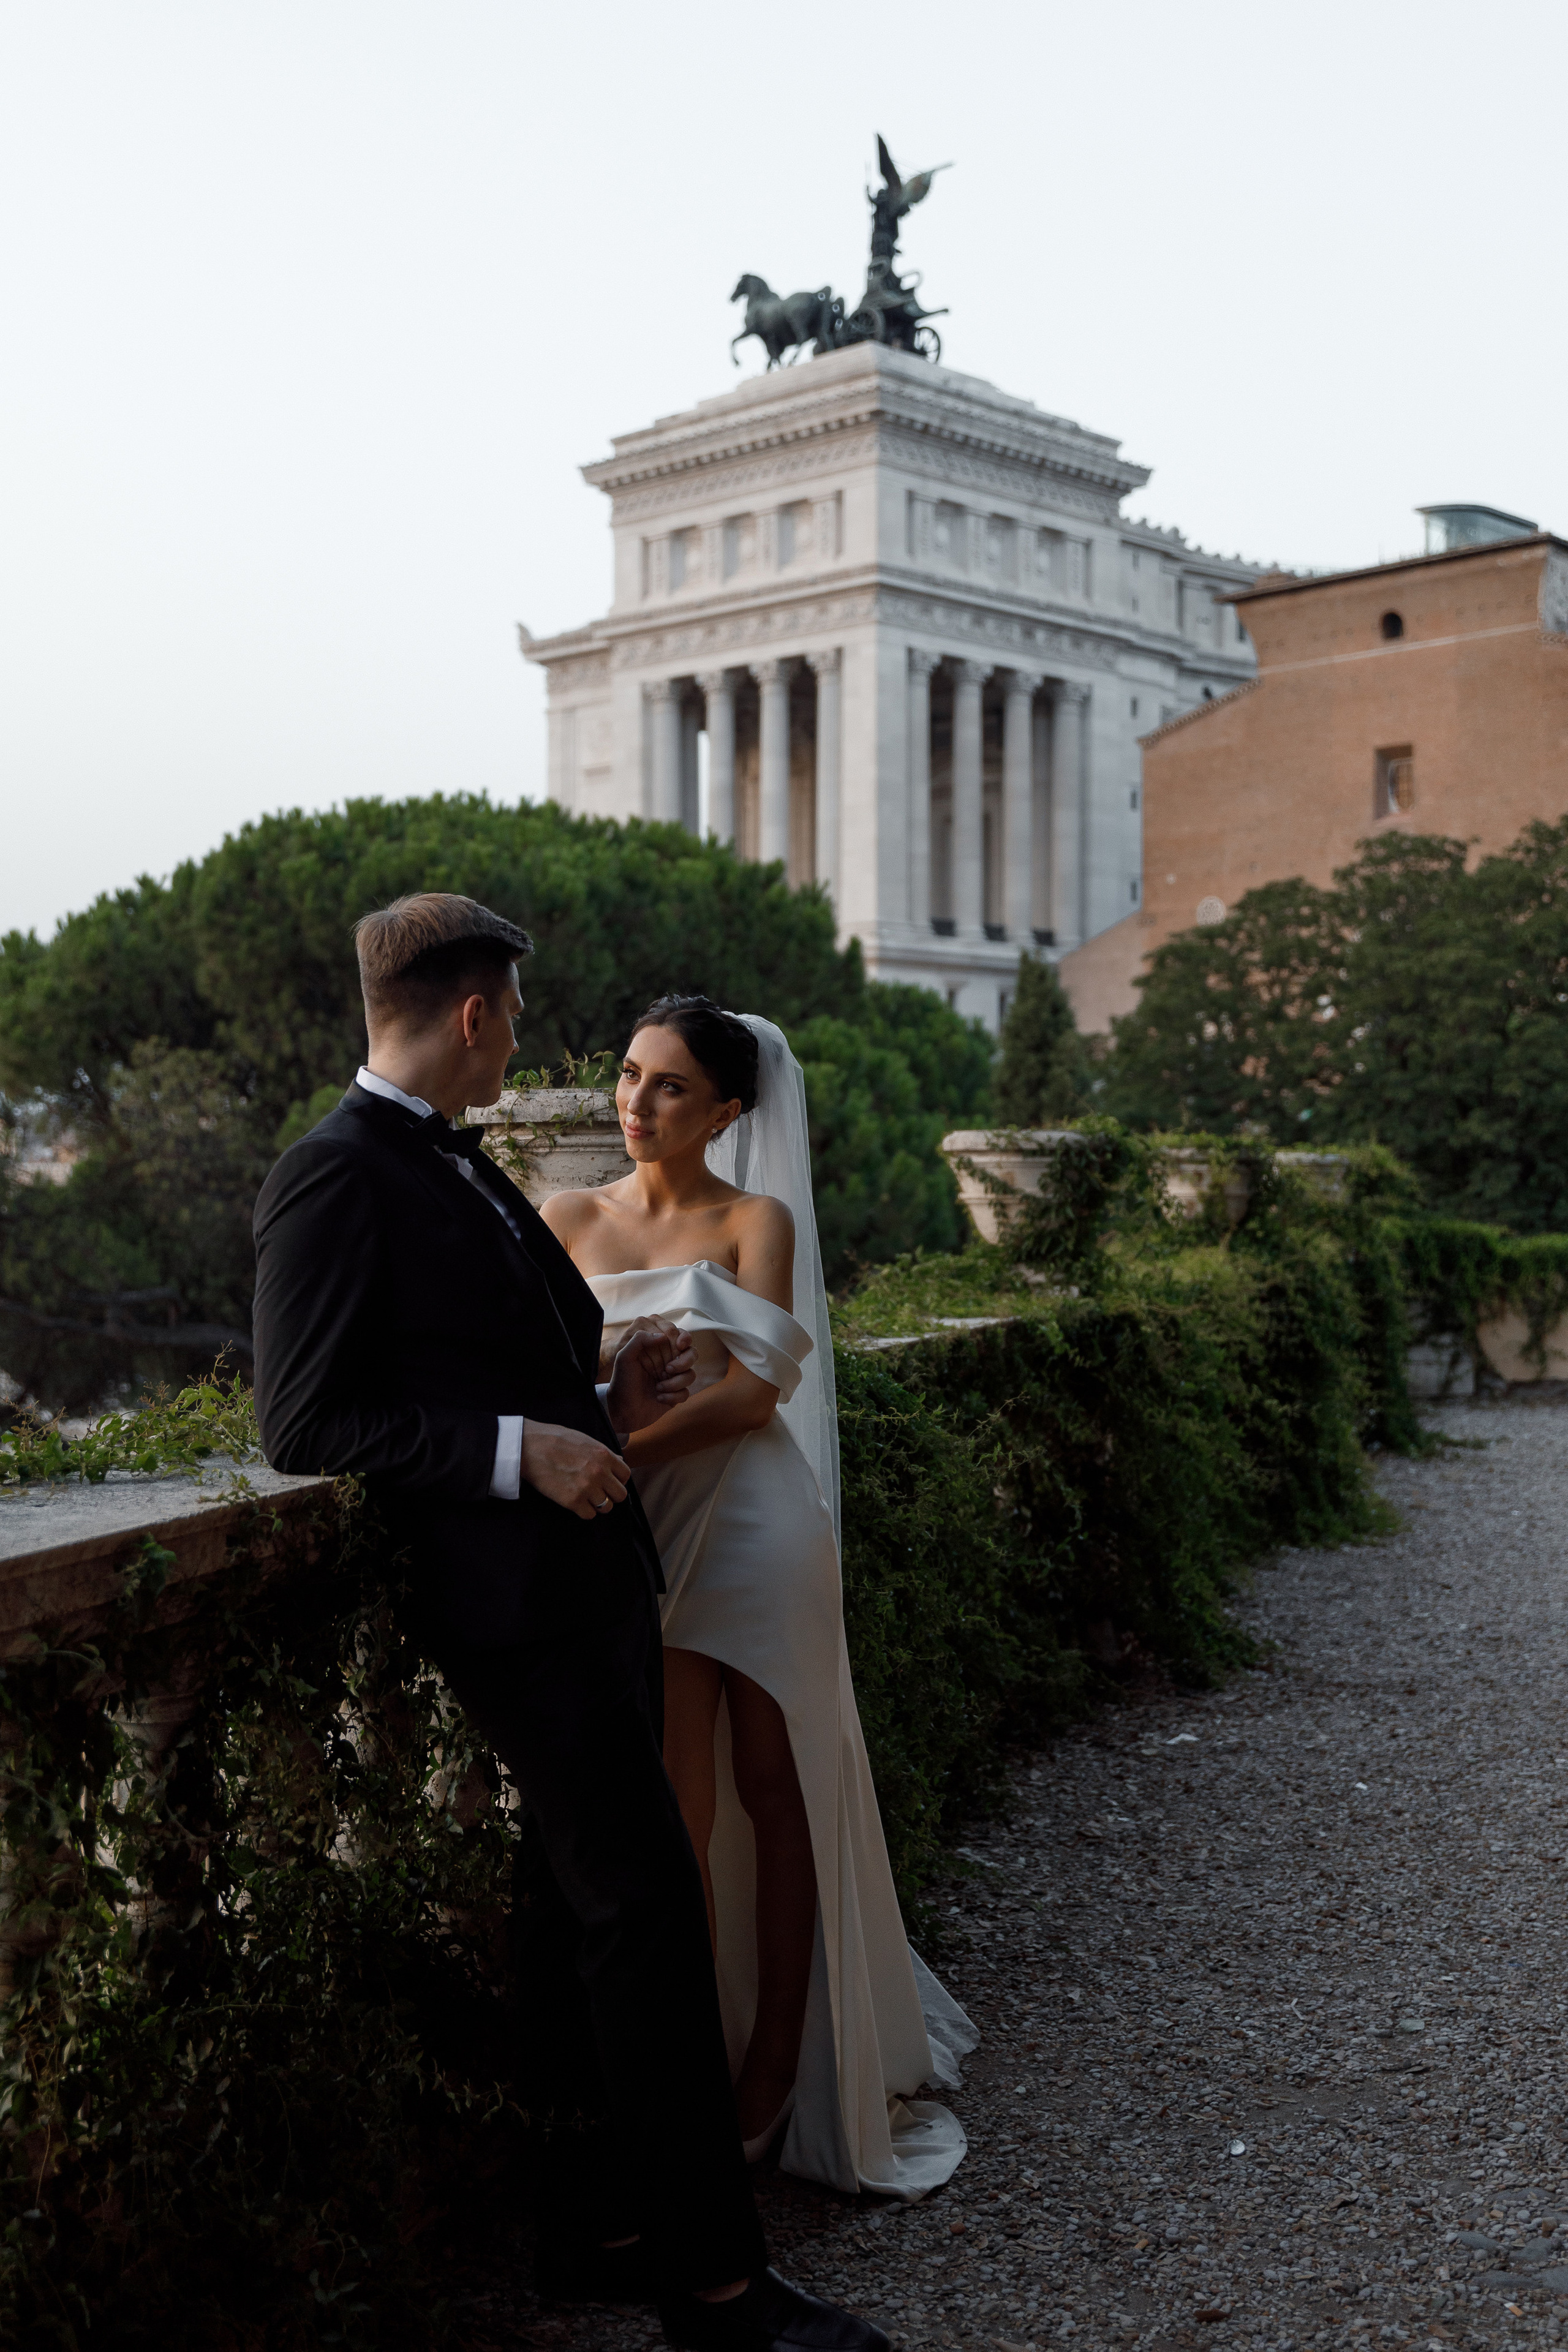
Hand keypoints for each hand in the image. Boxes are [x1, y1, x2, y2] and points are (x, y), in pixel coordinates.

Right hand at [520, 1421, 630, 1520]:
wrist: (530, 1447)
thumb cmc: (555, 1440)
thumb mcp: (585, 1440)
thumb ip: (604, 1453)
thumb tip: (619, 1461)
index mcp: (604, 1456)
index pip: (626, 1476)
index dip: (617, 1479)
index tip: (608, 1481)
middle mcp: (600, 1473)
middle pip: (620, 1495)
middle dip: (611, 1494)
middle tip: (598, 1491)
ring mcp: (587, 1488)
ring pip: (606, 1507)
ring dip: (597, 1504)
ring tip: (586, 1497)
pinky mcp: (572, 1501)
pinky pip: (589, 1515)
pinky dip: (584, 1511)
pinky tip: (576, 1502)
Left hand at [606, 1318, 697, 1435]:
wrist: (622, 1410)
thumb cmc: (622, 1382)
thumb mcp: (624, 1357)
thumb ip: (640, 1340)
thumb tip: (663, 1335)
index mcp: (657, 1350)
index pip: (678, 1337)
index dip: (684, 1338)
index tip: (679, 1345)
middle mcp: (667, 1362)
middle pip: (692, 1354)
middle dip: (684, 1361)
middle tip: (668, 1369)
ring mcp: (673, 1378)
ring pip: (690, 1375)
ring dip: (675, 1382)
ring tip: (658, 1387)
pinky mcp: (675, 1394)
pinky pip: (685, 1392)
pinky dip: (673, 1396)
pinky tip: (659, 1398)